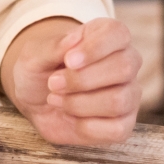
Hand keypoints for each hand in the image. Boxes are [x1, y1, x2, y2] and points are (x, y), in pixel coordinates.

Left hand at [0, 16, 140, 145]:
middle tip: (53, 83)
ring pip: (119, 100)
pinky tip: (70, 117)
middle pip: (123, 68)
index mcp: (109, 35)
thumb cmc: (40, 70)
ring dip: (79, 103)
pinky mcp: (123, 123)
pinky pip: (116, 129)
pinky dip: (86, 126)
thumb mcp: (35, 54)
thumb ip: (54, 46)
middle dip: (82, 80)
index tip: (68, 60)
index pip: (118, 34)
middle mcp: (126, 62)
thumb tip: (75, 39)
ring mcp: (128, 94)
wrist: (35, 101)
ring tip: (56, 99)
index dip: (95, 48)